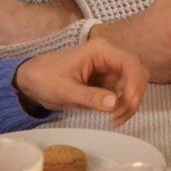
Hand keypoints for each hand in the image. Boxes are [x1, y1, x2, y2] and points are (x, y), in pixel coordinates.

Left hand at [13, 38, 149, 124]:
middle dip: (134, 96)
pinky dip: (122, 105)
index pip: (129, 63)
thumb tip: (115, 103)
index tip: (127, 104)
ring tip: (115, 119)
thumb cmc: (45, 79)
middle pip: (137, 73)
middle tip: (121, 116)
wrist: (32, 81)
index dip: (134, 84)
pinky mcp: (107, 80)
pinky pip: (124, 92)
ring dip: (129, 103)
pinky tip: (112, 116)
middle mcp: (109, 56)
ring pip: (133, 84)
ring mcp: (110, 68)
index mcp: (100, 51)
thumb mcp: (66, 91)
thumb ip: (91, 97)